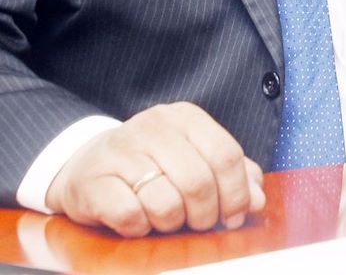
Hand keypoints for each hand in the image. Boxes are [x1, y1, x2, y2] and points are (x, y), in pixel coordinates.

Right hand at [45, 102, 265, 236]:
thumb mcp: (194, 159)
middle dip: (204, 215)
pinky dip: (140, 228)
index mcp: (185, 117)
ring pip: (165, 202)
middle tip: (197, 223)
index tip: (233, 217)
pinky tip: (137, 219)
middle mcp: (153, 126)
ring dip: (171, 223)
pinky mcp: (94, 180)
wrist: (87, 165)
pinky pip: (131, 216)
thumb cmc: (152, 166)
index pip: (226, 155)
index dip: (236, 194)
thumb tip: (258, 200)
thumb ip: (232, 175)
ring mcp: (121, 150)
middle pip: (199, 181)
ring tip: (164, 218)